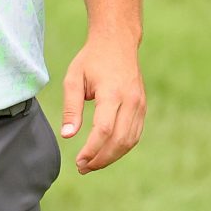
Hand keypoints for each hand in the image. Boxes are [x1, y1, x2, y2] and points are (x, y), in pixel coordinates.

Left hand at [59, 32, 145, 172]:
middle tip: (82, 168)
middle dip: (101, 159)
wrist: (117, 42)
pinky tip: (105, 153)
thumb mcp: (74, 79)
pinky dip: (121, 148)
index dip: (92, 150)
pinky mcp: (142, 107)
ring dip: (111, 157)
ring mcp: (140, 104)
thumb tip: (68, 135)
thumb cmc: (91, 60)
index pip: (104, 130)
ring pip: (130, 141)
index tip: (78, 161)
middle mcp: (131, 100)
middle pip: (120, 140)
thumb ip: (71, 108)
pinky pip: (135, 134)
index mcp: (112, 93)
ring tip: (91, 164)